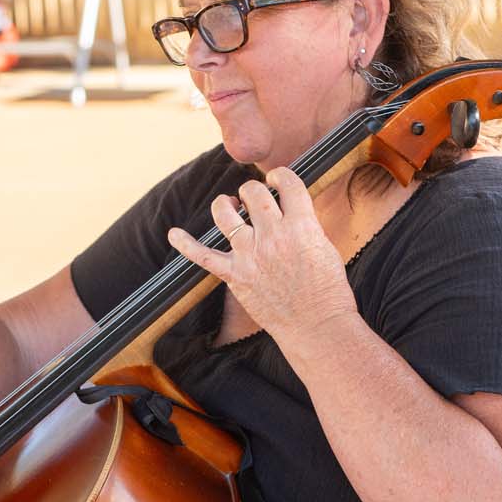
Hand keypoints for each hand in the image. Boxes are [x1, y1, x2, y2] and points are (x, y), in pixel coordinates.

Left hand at [167, 168, 357, 351]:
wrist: (316, 325)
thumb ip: (305, 224)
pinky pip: (202, 256)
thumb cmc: (327, 289)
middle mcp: (273, 236)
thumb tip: (288, 209)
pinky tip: (174, 234)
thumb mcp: (325, 246)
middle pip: (253, 192)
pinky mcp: (235, 276)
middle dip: (252, 190)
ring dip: (225, 204)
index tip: (277, 180)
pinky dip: (185, 244)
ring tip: (230, 207)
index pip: (287, 182)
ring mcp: (250, 256)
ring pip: (224, 214)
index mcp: (302, 226)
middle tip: (255, 200)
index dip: (280, 176)